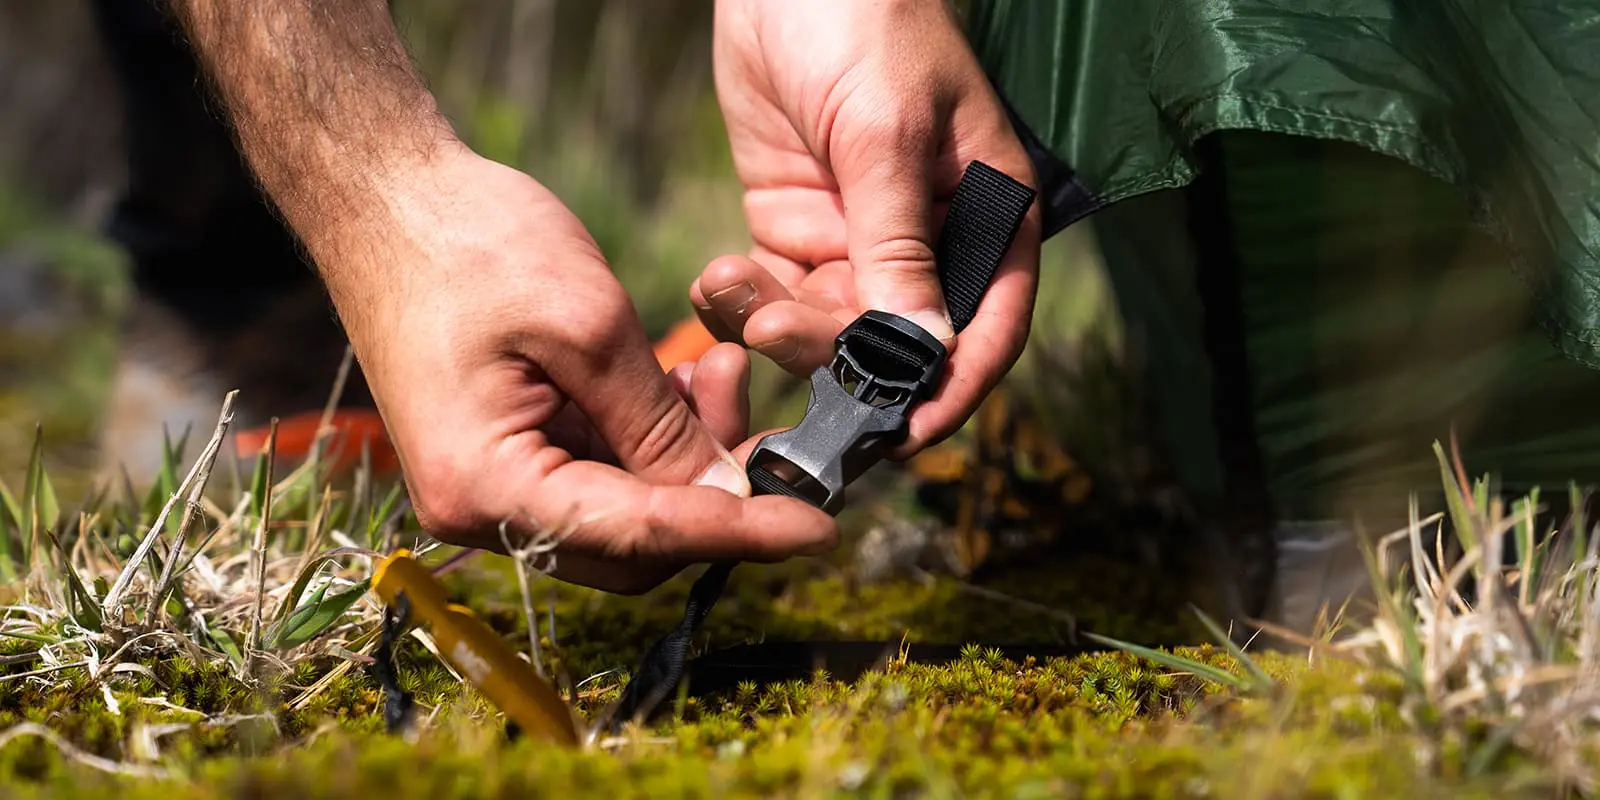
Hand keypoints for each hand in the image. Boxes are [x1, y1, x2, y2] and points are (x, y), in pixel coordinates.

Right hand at [329, 143, 837, 593]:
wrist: (386, 197)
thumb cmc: (470, 244)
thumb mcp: (587, 324)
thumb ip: (660, 423)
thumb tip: (730, 495)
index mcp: (485, 487)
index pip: (638, 537)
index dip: (739, 534)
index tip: (821, 528)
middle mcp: (483, 508)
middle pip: (635, 545)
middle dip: (718, 493)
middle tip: (778, 428)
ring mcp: (494, 483)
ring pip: (628, 509)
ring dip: (691, 455)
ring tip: (724, 368)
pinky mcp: (511, 453)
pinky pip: (604, 470)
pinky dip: (657, 435)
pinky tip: (687, 374)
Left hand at [697, 0, 1041, 456]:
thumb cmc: (864, 24)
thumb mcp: (885, 135)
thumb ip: (899, 246)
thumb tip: (920, 352)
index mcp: (988, 220)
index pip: (986, 333)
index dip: (950, 391)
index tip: (902, 434)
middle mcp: (929, 246)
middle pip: (897, 347)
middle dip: (837, 356)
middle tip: (778, 330)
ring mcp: (858, 244)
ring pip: (828, 333)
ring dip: (779, 327)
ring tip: (737, 283)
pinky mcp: (795, 233)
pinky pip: (774, 301)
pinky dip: (744, 304)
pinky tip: (718, 276)